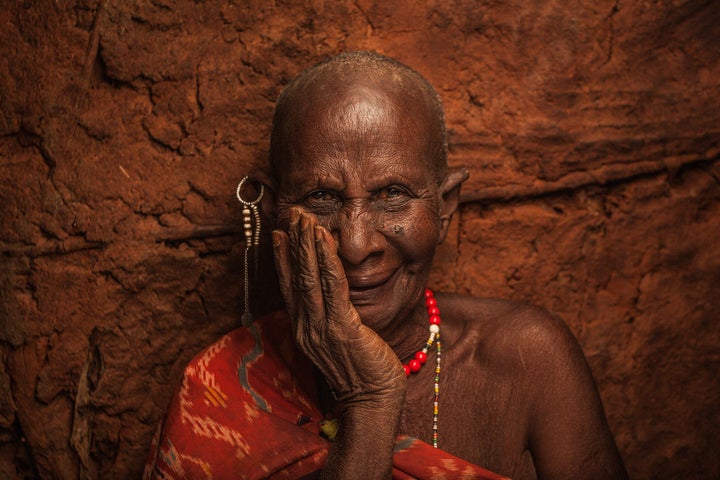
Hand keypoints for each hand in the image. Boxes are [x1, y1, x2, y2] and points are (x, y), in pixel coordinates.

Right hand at [272, 207, 405, 404]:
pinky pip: (332, 286)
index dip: (283, 260)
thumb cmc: (362, 372)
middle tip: (293, 215)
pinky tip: (325, 238)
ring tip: (305, 219)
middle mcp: (306, 327)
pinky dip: (326, 259)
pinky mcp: (341, 327)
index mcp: (304, 330)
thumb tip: (334, 297)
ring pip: (310, 278)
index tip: (281, 235)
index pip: (289, 288)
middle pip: (295, 278)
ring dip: (307, 244)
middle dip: (294, 244)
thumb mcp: (339, 342)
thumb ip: (331, 319)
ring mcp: (321, 327)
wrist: (372, 401)